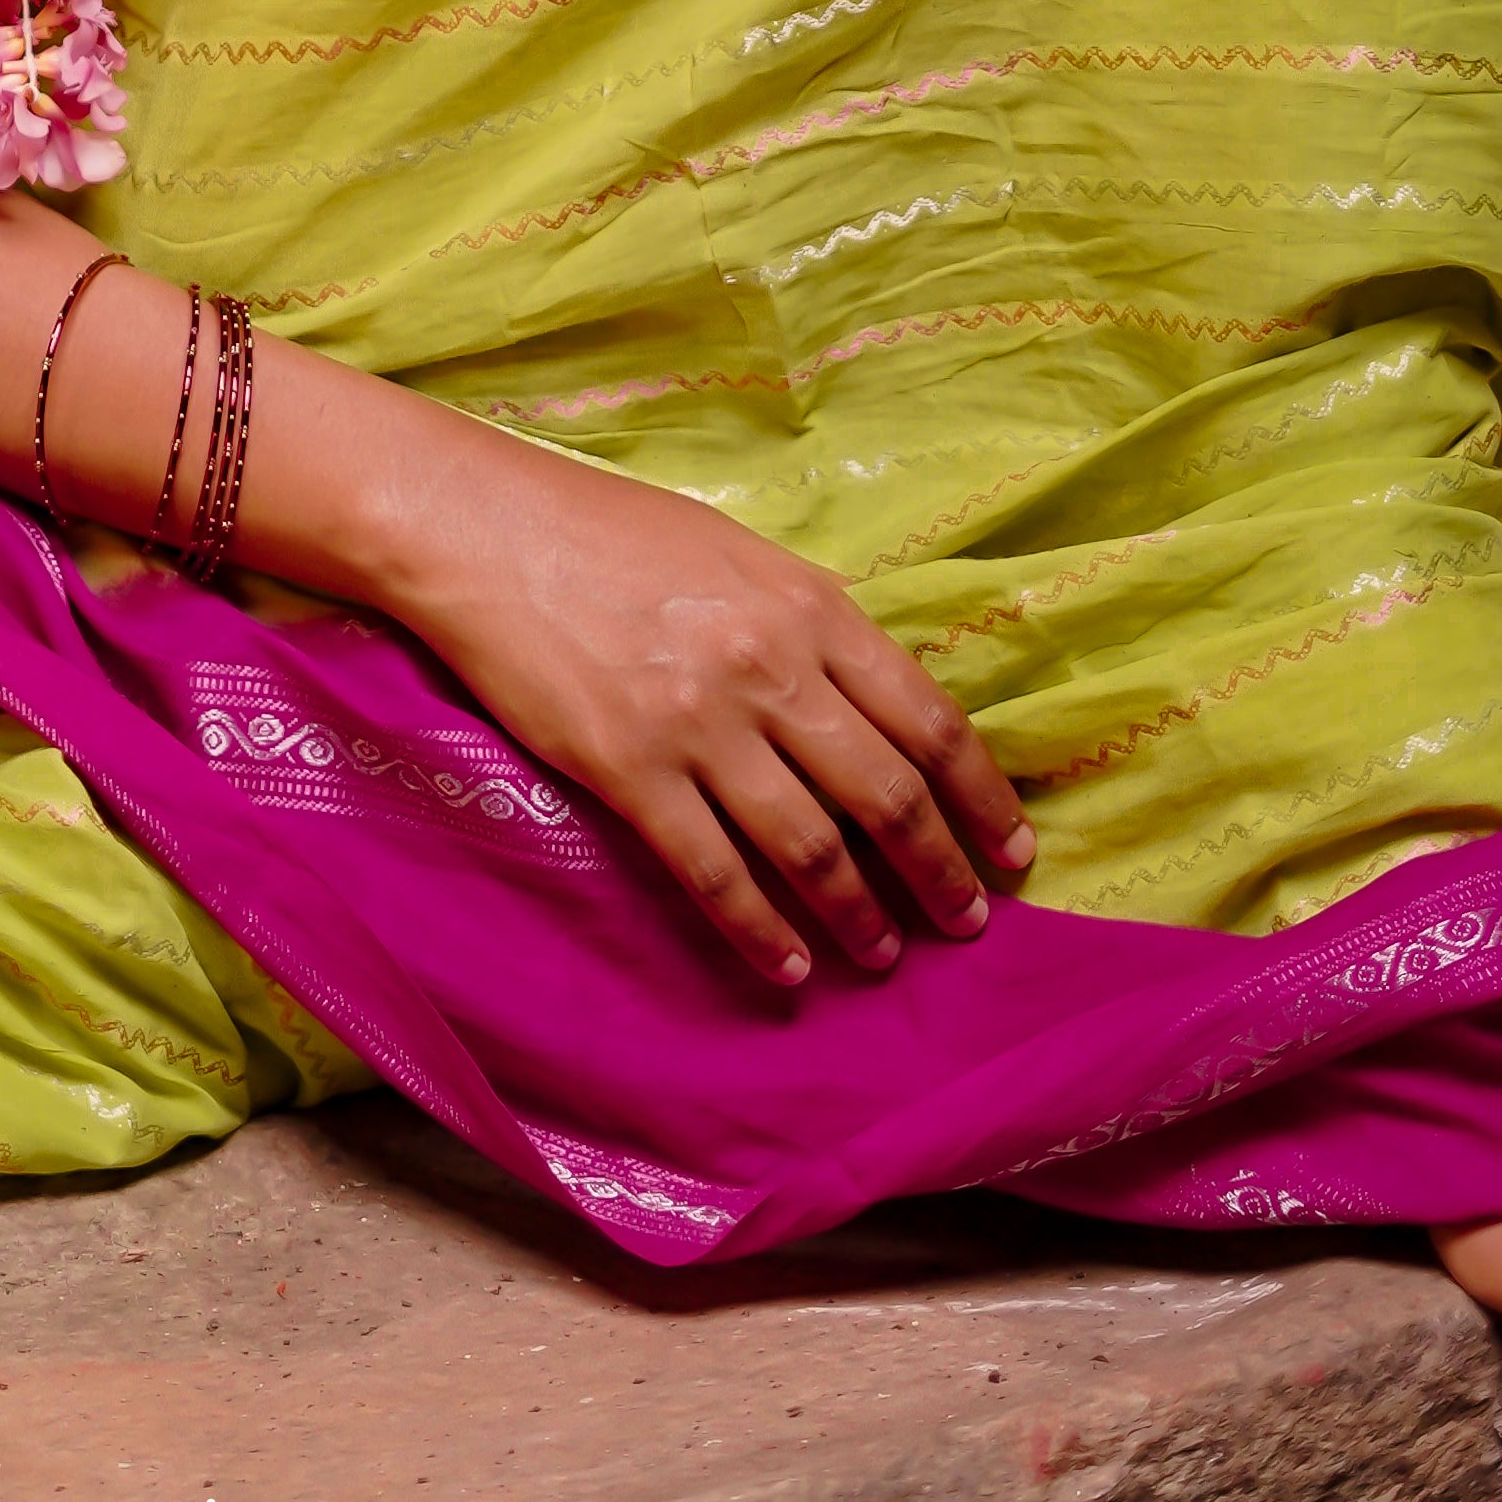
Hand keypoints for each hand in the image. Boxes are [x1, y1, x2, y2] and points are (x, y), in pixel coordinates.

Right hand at [379, 428, 1032, 981]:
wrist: (488, 530)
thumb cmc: (610, 532)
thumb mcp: (738, 554)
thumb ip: (807, 625)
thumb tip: (866, 701)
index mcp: (809, 607)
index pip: (928, 717)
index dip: (981, 795)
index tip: (1013, 848)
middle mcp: (771, 669)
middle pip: (887, 794)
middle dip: (940, 870)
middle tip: (966, 922)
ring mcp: (701, 725)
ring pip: (811, 846)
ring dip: (859, 915)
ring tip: (884, 957)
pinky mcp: (630, 771)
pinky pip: (714, 873)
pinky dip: (761, 933)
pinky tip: (789, 971)